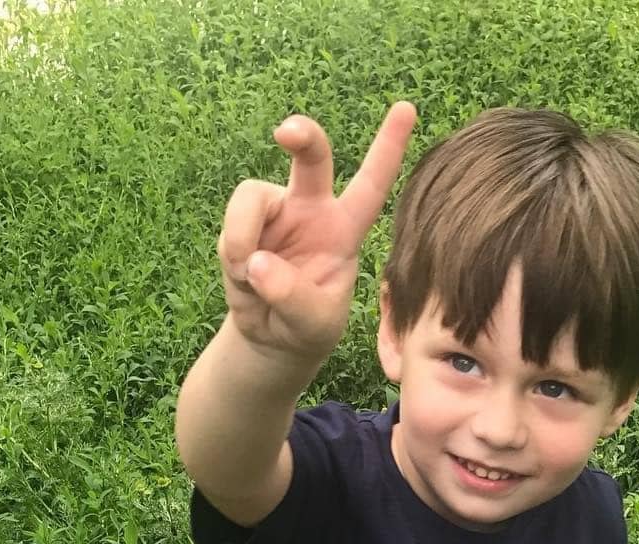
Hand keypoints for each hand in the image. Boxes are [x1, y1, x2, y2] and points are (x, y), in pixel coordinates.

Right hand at [217, 101, 416, 364]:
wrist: (270, 339)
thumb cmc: (306, 327)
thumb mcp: (314, 323)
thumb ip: (293, 296)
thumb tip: (257, 263)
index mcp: (344, 229)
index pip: (370, 185)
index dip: (388, 148)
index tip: (407, 108)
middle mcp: (311, 210)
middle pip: (310, 157)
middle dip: (302, 136)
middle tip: (286, 132)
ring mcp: (274, 213)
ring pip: (253, 195)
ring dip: (243, 232)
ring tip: (248, 274)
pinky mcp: (242, 224)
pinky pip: (231, 225)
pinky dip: (233, 252)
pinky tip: (243, 279)